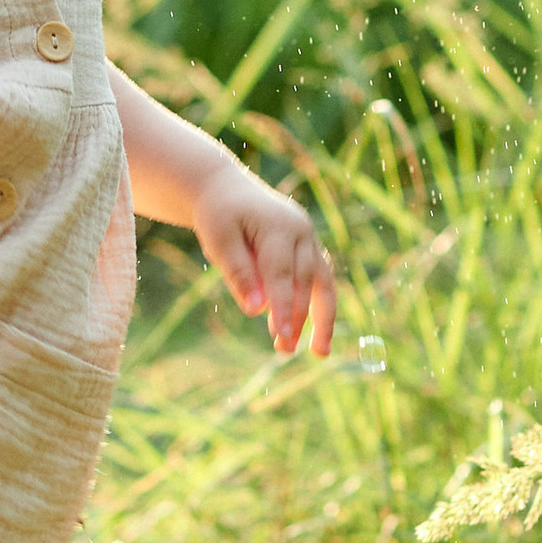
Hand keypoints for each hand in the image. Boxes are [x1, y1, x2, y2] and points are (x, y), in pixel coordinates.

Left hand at [192, 160, 335, 357]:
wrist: (226, 189)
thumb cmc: (219, 214)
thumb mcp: (218, 239)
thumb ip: (238, 272)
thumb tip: (256, 311)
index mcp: (279, 225)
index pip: (281, 274)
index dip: (283, 308)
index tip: (281, 337)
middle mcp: (302, 231)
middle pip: (305, 282)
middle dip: (297, 319)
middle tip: (284, 350)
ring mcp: (309, 238)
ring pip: (323, 283)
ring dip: (321, 318)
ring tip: (319, 353)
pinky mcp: (308, 248)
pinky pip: (319, 280)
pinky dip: (315, 305)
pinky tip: (309, 330)